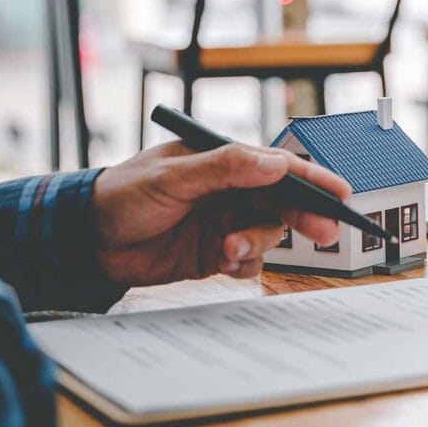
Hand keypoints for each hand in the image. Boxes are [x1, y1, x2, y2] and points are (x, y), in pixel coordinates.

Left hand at [92, 142, 351, 284]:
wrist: (85, 242)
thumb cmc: (122, 195)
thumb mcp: (172, 176)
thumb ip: (224, 168)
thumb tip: (274, 163)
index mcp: (223, 162)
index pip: (278, 166)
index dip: (314, 178)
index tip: (342, 193)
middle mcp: (230, 191)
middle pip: (283, 202)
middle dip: (305, 218)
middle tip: (324, 233)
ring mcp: (225, 223)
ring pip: (267, 234)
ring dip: (258, 245)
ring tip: (230, 251)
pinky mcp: (215, 253)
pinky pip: (247, 261)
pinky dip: (243, 265)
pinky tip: (224, 263)